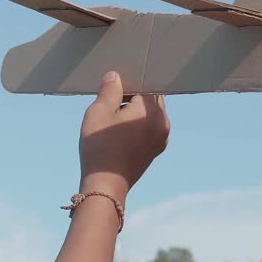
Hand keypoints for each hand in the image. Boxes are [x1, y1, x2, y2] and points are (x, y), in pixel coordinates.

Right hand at [78, 71, 169, 202]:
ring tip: (112, 122)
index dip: (127, 84)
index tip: (112, 91)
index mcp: (152, 111)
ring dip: (133, 113)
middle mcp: (163, 124)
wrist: (105, 185)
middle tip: (110, 105)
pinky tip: (118, 134)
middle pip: (150, 99)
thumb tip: (116, 76)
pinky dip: (136, 126)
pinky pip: (148, 128)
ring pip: (149, 114)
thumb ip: (110, 90)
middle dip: (131, 98)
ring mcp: (161, 139)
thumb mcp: (98, 112)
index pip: (144, 85)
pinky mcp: (155, 150)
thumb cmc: (100, 147)